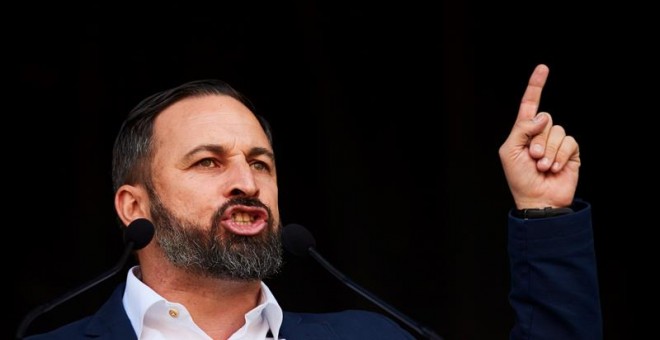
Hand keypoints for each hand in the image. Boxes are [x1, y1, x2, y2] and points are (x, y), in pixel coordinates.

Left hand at [498, 64, 579, 208]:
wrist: (538, 200)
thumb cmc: (519, 178)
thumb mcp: (509, 151)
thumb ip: (521, 129)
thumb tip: (542, 116)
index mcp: (524, 131)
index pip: (530, 105)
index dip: (536, 86)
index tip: (543, 68)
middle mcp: (541, 134)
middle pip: (546, 119)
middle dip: (537, 140)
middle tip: (532, 158)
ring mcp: (557, 143)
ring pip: (558, 130)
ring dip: (548, 151)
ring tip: (542, 166)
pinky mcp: (571, 152)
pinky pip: (569, 142)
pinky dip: (560, 156)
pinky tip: (554, 168)